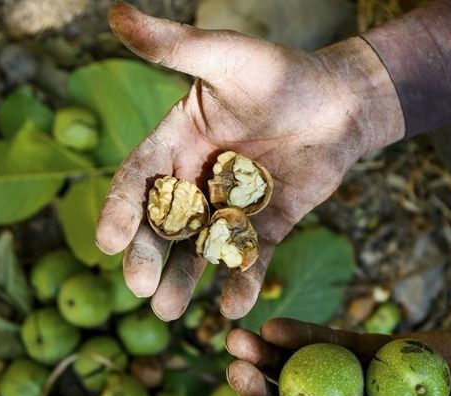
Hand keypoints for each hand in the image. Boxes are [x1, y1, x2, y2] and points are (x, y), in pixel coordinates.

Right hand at [96, 2, 403, 320]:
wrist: (342, 100)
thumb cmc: (281, 72)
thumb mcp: (226, 57)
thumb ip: (174, 46)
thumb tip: (114, 9)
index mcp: (175, 140)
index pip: (140, 179)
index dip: (123, 210)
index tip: (108, 241)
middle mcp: (196, 178)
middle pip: (163, 225)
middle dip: (150, 256)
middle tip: (141, 288)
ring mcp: (230, 206)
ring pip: (199, 249)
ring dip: (184, 280)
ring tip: (170, 312)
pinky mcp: (267, 226)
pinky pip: (250, 257)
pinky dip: (242, 281)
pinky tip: (234, 307)